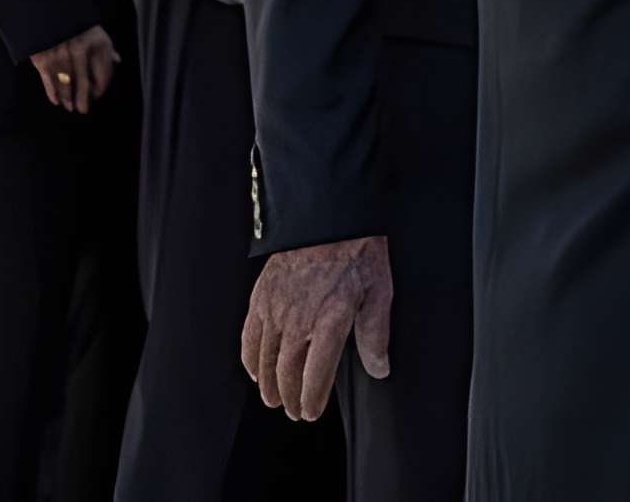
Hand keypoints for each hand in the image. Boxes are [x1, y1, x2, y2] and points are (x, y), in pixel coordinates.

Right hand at [27, 24, 117, 114]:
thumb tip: (117, 60)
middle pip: (84, 83)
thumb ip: (106, 48)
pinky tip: (56, 101)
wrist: (49, 12)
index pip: (103, 73)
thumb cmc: (76, 25)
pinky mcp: (43, 61)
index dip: (101, 87)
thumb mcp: (96, 32)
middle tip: (84, 110)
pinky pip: (49, 82)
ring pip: (66, 85)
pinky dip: (53, 93)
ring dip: (68, 99)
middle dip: (84, 99)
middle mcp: (79, 52)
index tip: (98, 95)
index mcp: (97, 44)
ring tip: (70, 107)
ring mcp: (60, 57)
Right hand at [242, 236, 392, 422]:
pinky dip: (251, 358)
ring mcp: (275, 310)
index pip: (316, 374)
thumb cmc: (357, 253)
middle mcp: (298, 321)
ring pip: (266, 359)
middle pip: (287, 372)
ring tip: (274, 399)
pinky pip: (249, 336)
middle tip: (294, 411)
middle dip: (290, 397)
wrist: (327, 217)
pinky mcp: (261, 298)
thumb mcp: (380, 291)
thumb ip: (376, 334)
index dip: (312, 398)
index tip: (311, 413)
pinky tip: (255, 370)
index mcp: (329, 321)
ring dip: (268, 384)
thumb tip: (379, 368)